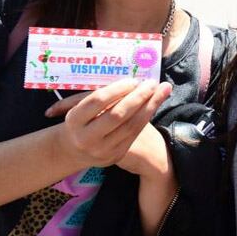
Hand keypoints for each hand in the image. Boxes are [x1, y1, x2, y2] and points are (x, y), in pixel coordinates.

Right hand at [47, 79, 171, 168]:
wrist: (75, 150)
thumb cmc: (82, 120)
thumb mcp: (81, 107)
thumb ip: (100, 96)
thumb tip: (130, 80)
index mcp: (74, 120)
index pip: (98, 100)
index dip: (118, 89)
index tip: (133, 80)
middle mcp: (86, 138)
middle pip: (117, 114)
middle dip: (138, 97)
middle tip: (152, 82)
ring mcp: (101, 149)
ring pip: (131, 125)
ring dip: (150, 105)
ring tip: (162, 90)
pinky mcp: (115, 155)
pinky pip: (135, 133)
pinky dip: (147, 116)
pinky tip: (156, 103)